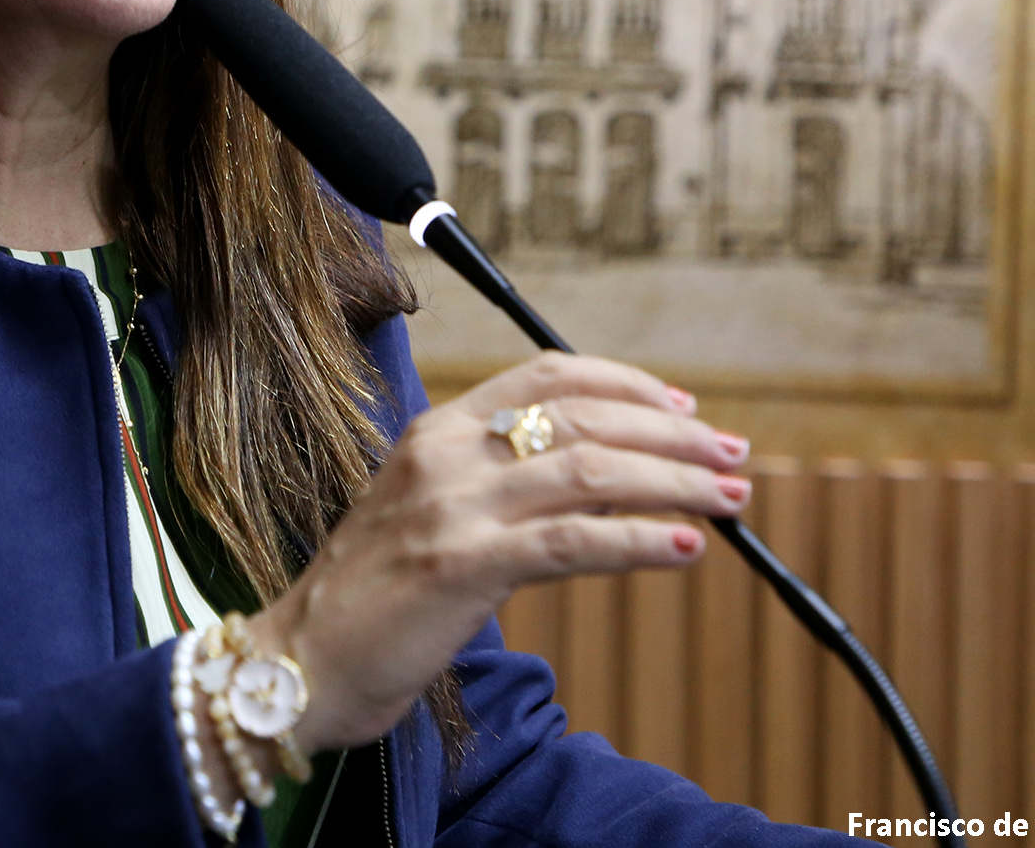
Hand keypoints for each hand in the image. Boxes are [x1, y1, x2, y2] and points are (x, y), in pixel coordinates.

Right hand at [248, 354, 750, 754]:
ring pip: (590, 472)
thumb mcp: (435, 517)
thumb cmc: (375, 596)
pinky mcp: (461, 566)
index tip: (683, 404)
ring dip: (675, 481)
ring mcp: (451, 508)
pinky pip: (571, 542)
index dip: (626, 382)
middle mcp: (444, 454)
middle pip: (583, 417)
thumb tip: (609, 481)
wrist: (302, 660)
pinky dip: (638, 540)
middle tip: (731, 453)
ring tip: (729, 498)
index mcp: (434, 430)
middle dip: (672, 431)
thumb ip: (503, 487)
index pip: (545, 375)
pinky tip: (684, 547)